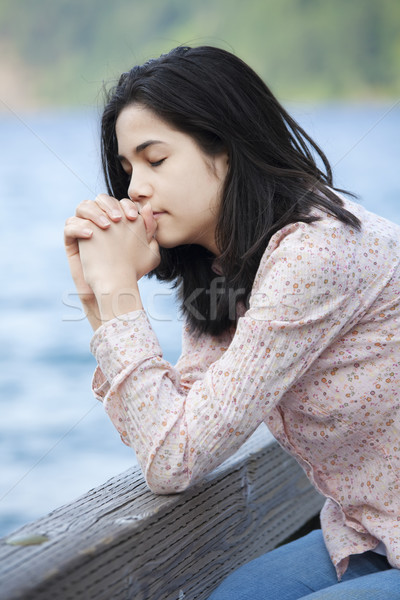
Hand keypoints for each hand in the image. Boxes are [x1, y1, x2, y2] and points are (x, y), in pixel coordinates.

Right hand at [64, 194, 143, 327]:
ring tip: (105, 226)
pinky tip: (90, 235)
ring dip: (94, 212)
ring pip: (83, 207)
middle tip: (118, 219)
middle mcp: (100, 220)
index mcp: (117, 219)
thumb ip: (150, 229)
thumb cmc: (130, 269)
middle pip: (100, 199)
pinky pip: (69, 226)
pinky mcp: (72, 240)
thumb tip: (148, 207)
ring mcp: (85, 228)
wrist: (113, 289)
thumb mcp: (147, 250)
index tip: (133, 217)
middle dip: (109, 205)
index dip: (126, 205)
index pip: (119, 202)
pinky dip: (78, 227)